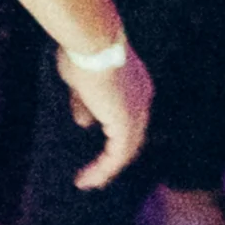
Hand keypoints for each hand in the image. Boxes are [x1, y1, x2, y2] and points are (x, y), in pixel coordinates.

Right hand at [57, 40, 154, 190]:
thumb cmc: (84, 53)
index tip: (99, 151)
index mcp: (136, 87)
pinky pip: (116, 155)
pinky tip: (86, 179)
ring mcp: (137, 112)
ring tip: (88, 182)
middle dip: (114, 158)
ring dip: (106, 169)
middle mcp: (143, 100)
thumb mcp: (82, 83)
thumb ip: (85, 104)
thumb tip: (84, 123)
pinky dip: (102, 170)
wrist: (93, 41)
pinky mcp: (125, 123)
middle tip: (96, 175)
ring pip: (125, 150)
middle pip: (132, 138)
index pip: (131, 119)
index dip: (116, 137)